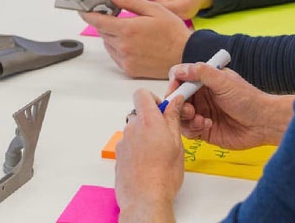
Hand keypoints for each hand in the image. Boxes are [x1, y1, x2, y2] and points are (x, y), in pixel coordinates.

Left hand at [80, 0, 191, 78]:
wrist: (185, 54)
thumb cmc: (172, 31)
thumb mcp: (153, 9)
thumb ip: (129, 1)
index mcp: (128, 29)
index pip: (98, 21)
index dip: (88, 14)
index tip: (82, 10)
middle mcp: (123, 46)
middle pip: (103, 32)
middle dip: (106, 23)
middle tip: (118, 17)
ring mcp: (125, 59)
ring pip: (108, 44)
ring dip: (113, 36)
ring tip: (132, 31)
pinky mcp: (129, 69)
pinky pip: (115, 56)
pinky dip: (119, 48)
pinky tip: (134, 43)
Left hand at [115, 89, 183, 222]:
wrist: (145, 200)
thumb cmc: (163, 176)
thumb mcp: (176, 143)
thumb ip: (173, 118)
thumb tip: (175, 102)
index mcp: (147, 121)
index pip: (142, 94)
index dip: (153, 98)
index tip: (163, 109)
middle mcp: (132, 128)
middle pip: (139, 114)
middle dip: (152, 121)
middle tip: (165, 136)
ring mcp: (123, 142)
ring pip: (135, 131)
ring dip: (145, 136)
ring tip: (158, 154)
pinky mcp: (118, 155)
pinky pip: (129, 145)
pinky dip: (138, 149)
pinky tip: (148, 164)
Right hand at [168, 63, 294, 149]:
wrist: (264, 123)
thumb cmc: (248, 99)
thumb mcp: (225, 81)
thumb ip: (202, 73)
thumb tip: (179, 70)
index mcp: (204, 80)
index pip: (180, 79)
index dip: (175, 85)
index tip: (175, 91)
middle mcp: (200, 96)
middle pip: (177, 99)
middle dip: (178, 104)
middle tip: (189, 110)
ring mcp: (201, 113)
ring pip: (180, 115)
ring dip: (186, 118)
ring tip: (199, 119)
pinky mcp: (204, 130)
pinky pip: (188, 130)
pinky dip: (193, 128)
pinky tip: (207, 125)